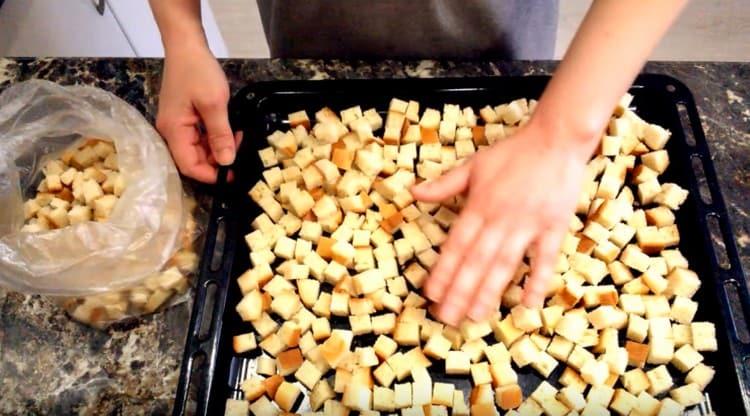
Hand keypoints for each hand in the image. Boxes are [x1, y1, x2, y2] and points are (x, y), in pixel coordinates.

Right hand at [155, 44, 238, 182]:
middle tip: (241, 150)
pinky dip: (214, 137)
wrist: (186, 45)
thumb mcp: (214, 104)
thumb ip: (220, 135)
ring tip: (238, 138)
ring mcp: (176, 124)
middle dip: (218, 160)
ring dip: (218, 148)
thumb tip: (227, 162)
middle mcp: (170, 131)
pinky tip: (230, 131)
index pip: (189, 166)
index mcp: (173, 130)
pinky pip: (198, 136)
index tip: (233, 175)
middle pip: (193, 159)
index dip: (211, 175)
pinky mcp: (183, 117)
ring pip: (198, 149)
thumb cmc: (198, 71)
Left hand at [411, 120, 591, 324]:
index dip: (443, 271)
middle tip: (447, 318)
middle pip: (476, 261)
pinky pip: (544, 259)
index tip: (431, 294)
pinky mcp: (554, 227)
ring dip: (489, 292)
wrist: (556, 139)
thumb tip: (413, 193)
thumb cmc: (513, 153)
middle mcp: (500, 218)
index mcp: (479, 205)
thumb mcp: (473, 165)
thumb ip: (444, 185)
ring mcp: (528, 224)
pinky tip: (528, 304)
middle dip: (460, 291)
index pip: (456, 245)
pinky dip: (537, 281)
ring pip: (504, 264)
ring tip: (475, 316)